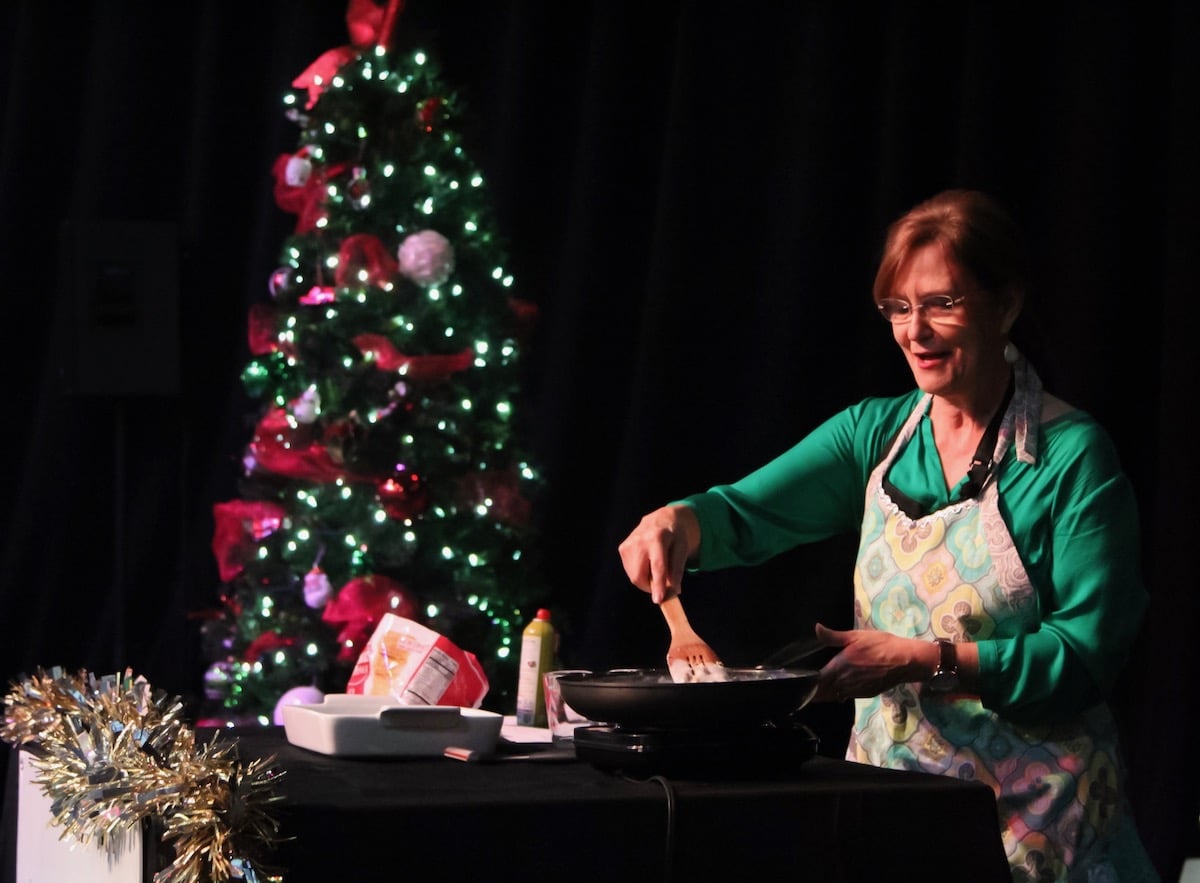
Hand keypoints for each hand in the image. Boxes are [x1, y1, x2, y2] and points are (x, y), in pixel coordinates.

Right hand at [617, 504, 699, 603]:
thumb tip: (673, 590)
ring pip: (633, 576)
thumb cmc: (675, 536)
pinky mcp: (622, 548)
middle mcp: (640, 540)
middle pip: (640, 575)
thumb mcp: (682, 550)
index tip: (658, 599)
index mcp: (658, 538)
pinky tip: (647, 563)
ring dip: (645, 580)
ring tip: (655, 569)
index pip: (657, 566)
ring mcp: (628, 544)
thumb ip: (677, 570)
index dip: (658, 584)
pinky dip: (639, 573)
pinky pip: (630, 571)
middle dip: (650, 586)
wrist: (662, 519)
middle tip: (661, 585)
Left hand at [812, 623, 930, 701]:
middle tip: (805, 690)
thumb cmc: (880, 645)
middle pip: (824, 692)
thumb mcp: (856, 636)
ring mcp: (856, 690)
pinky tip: (839, 688)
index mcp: (839, 668)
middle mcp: (845, 682)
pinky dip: (841, 694)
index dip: (807, 686)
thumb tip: (816, 628)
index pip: (818, 682)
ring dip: (827, 694)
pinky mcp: (866, 693)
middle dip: (814, 692)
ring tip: (818, 690)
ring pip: (836, 695)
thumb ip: (833, 636)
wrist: (905, 661)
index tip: (799, 685)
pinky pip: (848, 696)